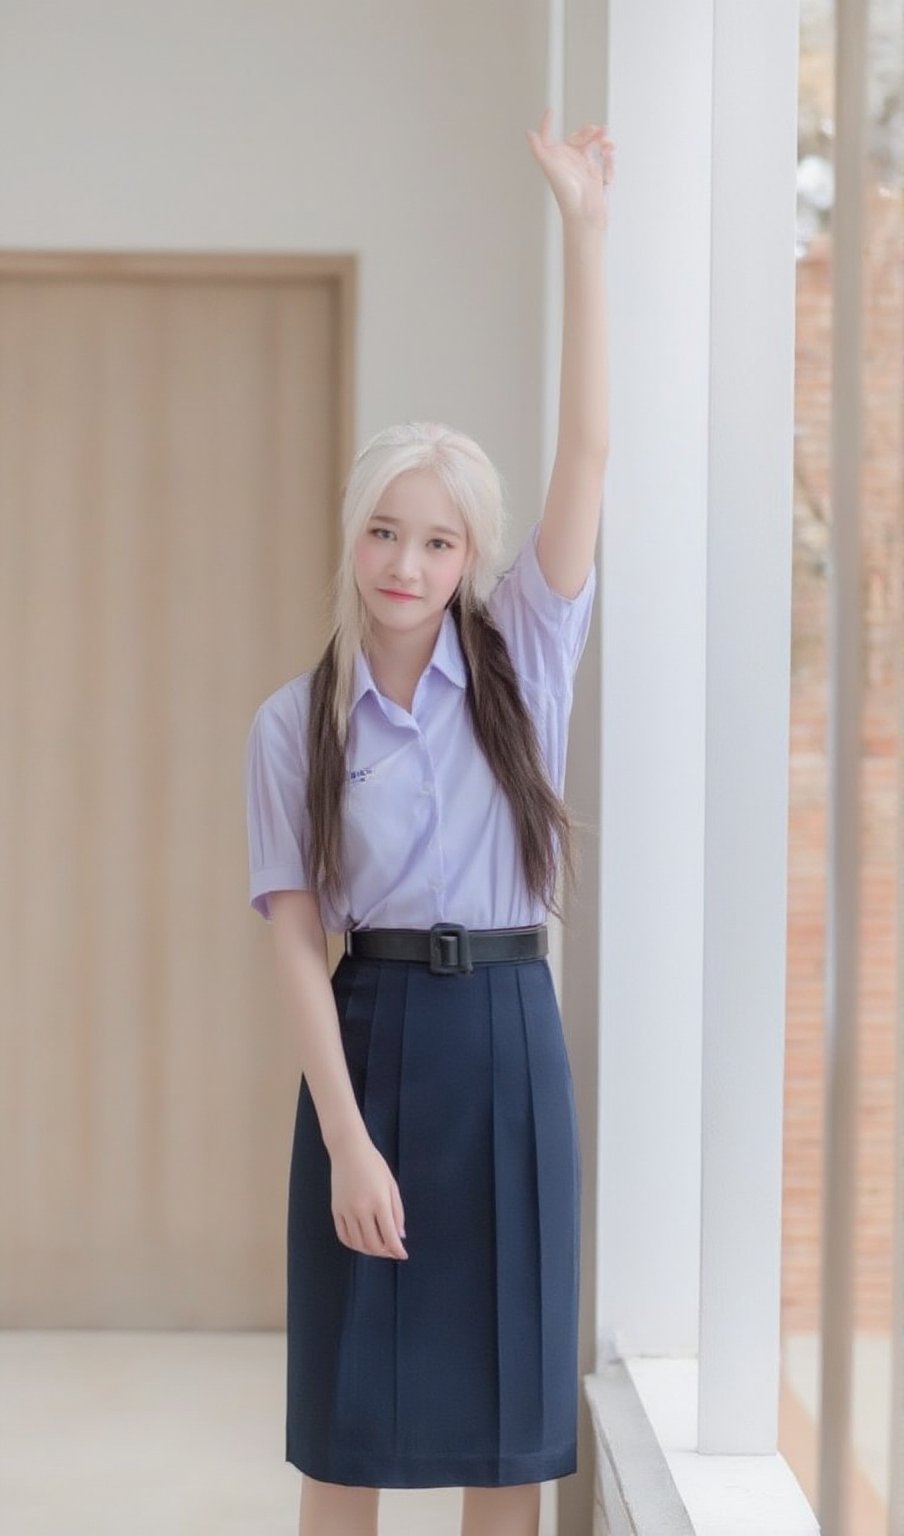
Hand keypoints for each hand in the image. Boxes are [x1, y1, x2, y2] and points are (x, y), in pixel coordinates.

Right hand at [330, 1128, 407, 1260]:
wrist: (348, 1150)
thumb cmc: (374, 1165)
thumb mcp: (392, 1185)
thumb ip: (397, 1212)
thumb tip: (400, 1236)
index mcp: (379, 1202)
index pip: (389, 1236)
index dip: (397, 1250)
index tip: (403, 1255)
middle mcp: (361, 1209)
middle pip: (373, 1244)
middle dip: (385, 1252)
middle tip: (392, 1251)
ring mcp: (346, 1211)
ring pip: (358, 1243)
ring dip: (370, 1251)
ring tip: (379, 1247)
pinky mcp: (335, 1210)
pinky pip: (343, 1236)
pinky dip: (354, 1244)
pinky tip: (362, 1243)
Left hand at [526, 107, 615, 230]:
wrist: (584, 211)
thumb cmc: (566, 193)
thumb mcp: (550, 167)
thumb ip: (539, 149)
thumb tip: (529, 133)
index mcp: (554, 157)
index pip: (548, 137)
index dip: (547, 123)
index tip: (551, 110)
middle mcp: (567, 160)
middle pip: (576, 137)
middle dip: (588, 131)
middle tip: (597, 130)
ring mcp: (581, 164)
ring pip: (591, 144)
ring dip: (600, 139)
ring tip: (607, 140)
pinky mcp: (593, 171)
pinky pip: (600, 156)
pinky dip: (606, 152)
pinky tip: (610, 152)